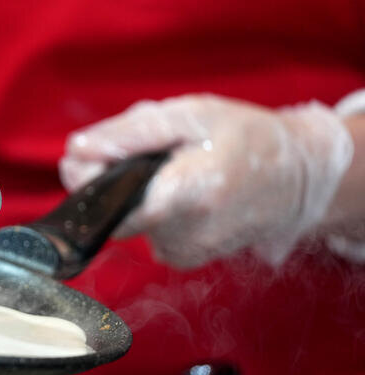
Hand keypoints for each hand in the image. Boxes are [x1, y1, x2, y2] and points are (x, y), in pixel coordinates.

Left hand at [59, 95, 352, 267]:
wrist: (298, 177)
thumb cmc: (247, 138)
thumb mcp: (189, 115)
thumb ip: (127, 134)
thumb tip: (76, 151)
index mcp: (190, 193)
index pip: (113, 208)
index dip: (90, 183)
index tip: (90, 158)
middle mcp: (187, 234)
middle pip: (114, 209)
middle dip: (113, 179)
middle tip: (145, 153)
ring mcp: (186, 252)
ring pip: (127, 219)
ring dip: (135, 192)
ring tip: (171, 169)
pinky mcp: (184, 258)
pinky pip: (145, 229)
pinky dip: (151, 207)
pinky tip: (178, 190)